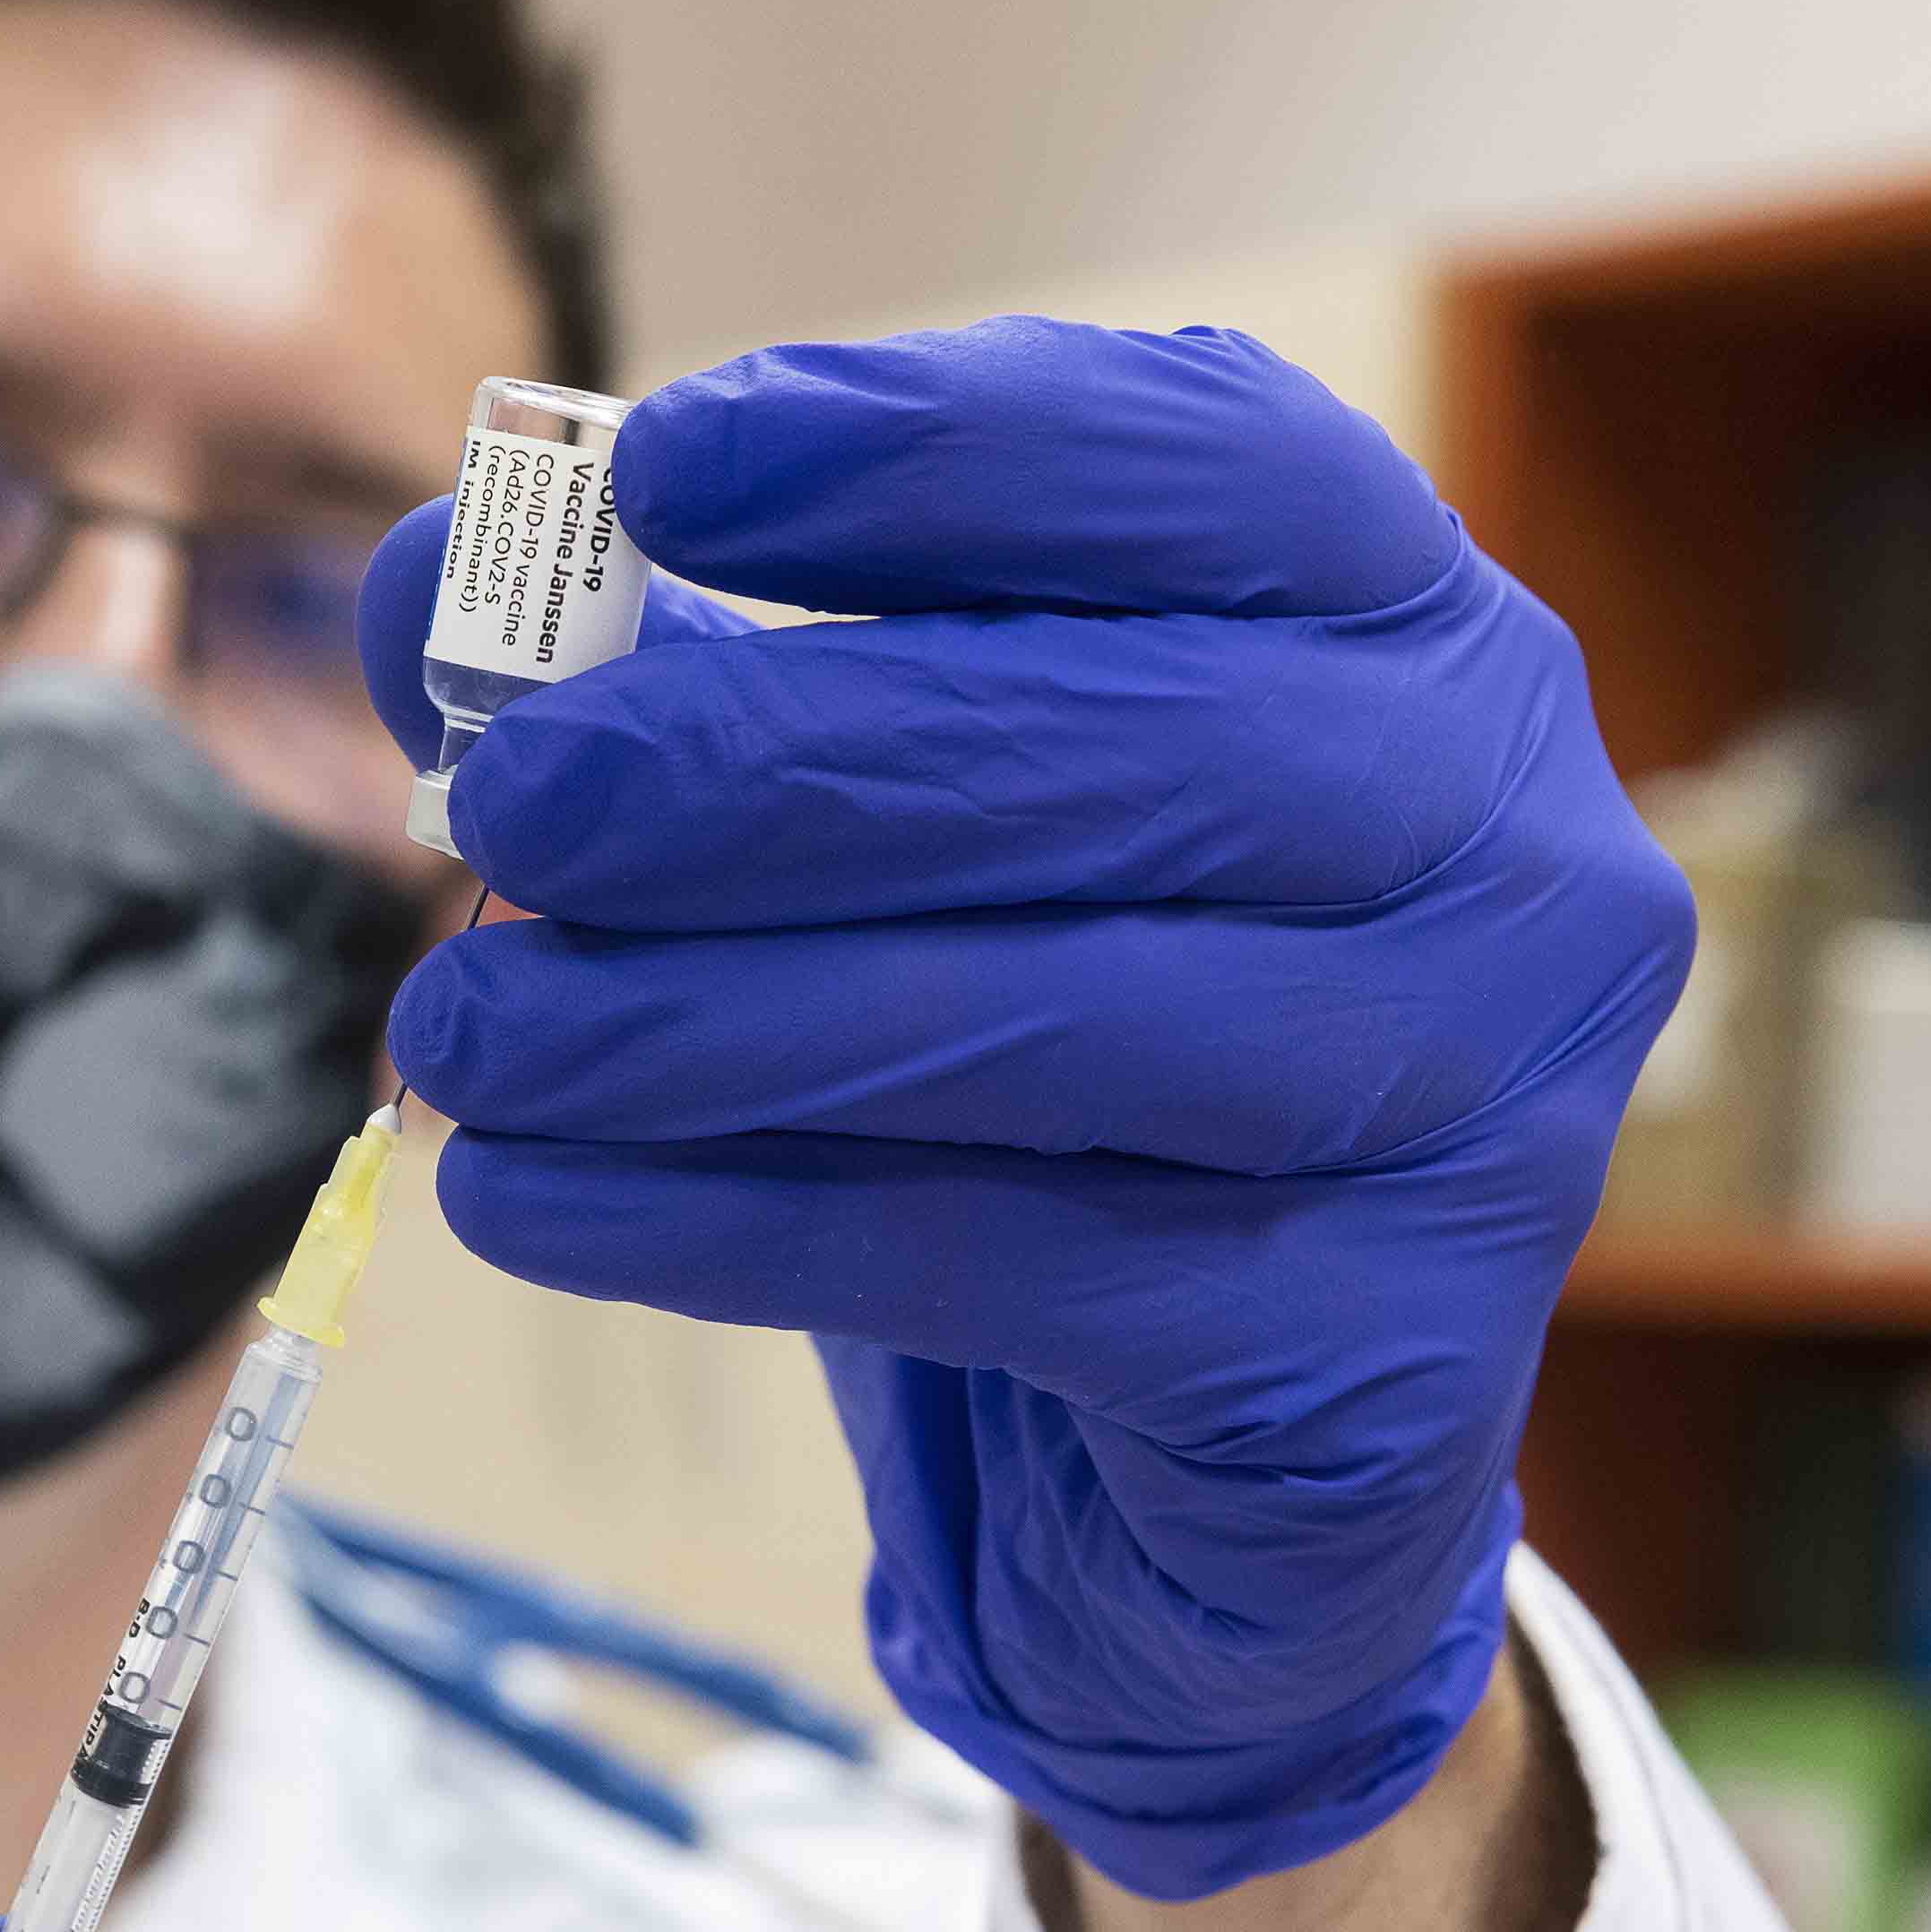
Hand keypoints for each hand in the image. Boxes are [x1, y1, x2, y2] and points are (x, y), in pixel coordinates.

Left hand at [364, 319, 1687, 1899]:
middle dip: (763, 767)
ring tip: (457, 1037)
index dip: (939, 447)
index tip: (667, 467)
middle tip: (503, 809)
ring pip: (1056, 1018)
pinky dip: (727, 1222)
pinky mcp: (1386, 1355)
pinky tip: (529, 1199)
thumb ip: (679, 691)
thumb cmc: (1050, 1096)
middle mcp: (1517, 845)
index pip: (1215, 462)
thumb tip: (413, 589)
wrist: (1213, 1485)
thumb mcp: (885, 855)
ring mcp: (1491, 1108)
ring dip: (701, 1020)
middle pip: (1125, 743)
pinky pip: (1006, 1255)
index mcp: (1415, 638)